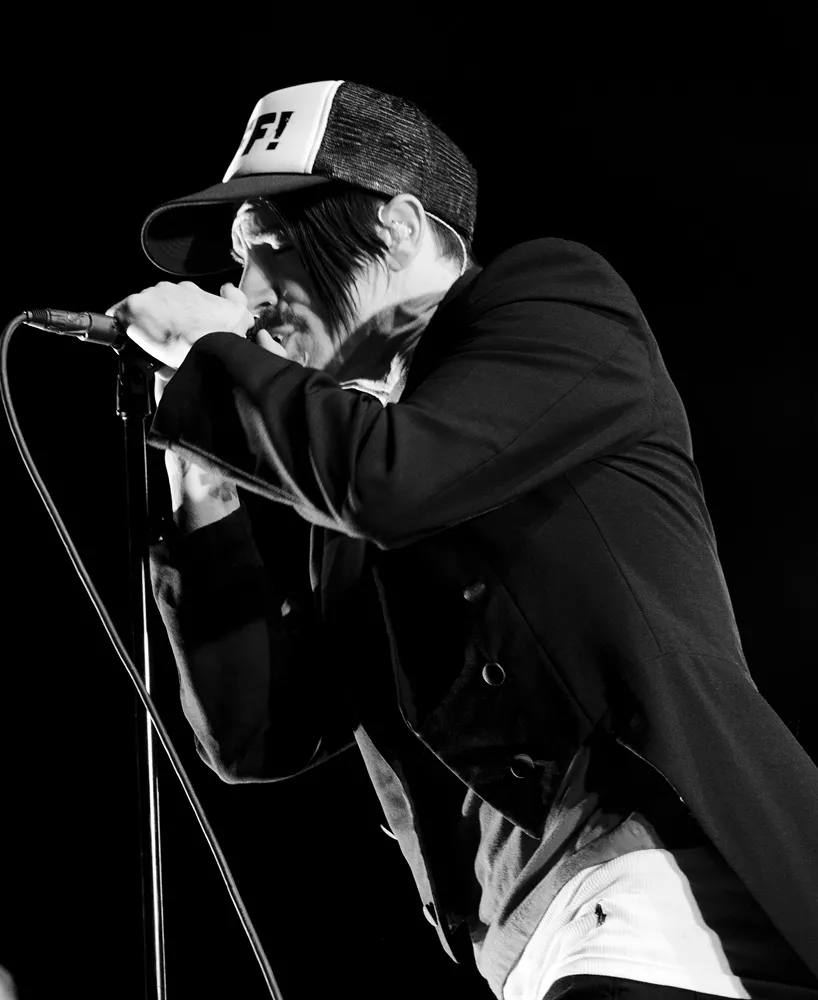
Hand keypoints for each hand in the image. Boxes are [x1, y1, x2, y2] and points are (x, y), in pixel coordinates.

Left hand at [107, 280, 255, 370]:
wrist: (207, 348)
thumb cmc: (222, 335)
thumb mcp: (240, 313)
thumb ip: (234, 296)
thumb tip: (228, 288)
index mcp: (189, 291)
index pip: (175, 299)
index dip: (175, 316)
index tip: (177, 329)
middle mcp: (168, 289)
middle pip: (156, 304)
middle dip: (158, 319)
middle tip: (165, 339)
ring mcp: (149, 298)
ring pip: (139, 310)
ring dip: (142, 323)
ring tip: (150, 343)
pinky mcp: (132, 309)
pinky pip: (118, 315)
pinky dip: (122, 326)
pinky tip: (129, 339)